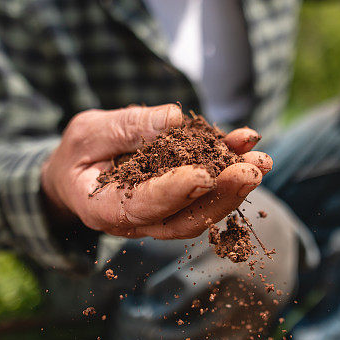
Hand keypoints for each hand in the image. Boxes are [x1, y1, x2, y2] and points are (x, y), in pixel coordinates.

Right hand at [41, 104, 271, 239]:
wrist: (77, 174)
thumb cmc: (78, 153)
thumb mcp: (88, 132)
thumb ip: (127, 127)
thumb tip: (174, 118)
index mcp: (107, 209)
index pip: (144, 206)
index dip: (175, 192)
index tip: (204, 175)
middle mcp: (140, 221)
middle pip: (186, 219)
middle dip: (222, 195)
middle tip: (251, 170)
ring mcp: (164, 214)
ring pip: (204, 209)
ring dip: (235, 185)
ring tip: (262, 159)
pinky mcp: (181, 199)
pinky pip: (208, 190)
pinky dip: (229, 166)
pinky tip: (248, 144)